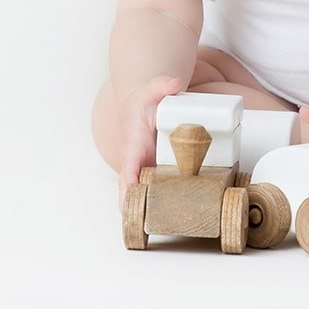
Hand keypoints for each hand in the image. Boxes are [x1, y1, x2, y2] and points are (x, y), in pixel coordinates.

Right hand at [115, 75, 182, 209]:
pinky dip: (166, 202)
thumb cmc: (144, 102)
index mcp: (134, 145)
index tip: (130, 195)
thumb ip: (161, 85)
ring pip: (147, 193)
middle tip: (148, 221)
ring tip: (166, 225)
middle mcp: (139, 161)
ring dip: (152, 209)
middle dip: (138, 206)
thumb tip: (173, 83)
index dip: (129, 182)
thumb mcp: (151, 90)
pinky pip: (160, 189)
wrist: (142, 108)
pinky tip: (179, 215)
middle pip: (134, 189)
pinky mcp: (159, 171)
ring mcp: (148, 168)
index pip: (128, 167)